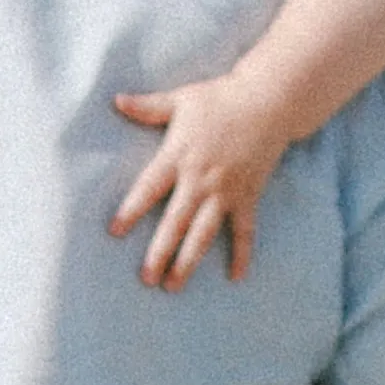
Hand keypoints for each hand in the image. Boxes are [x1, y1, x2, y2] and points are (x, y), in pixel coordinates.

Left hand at [108, 70, 314, 289]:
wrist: (270, 100)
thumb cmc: (221, 98)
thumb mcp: (181, 99)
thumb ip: (148, 107)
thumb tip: (117, 100)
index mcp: (179, 156)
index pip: (148, 188)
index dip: (131, 210)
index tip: (114, 232)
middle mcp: (200, 179)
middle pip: (175, 221)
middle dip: (159, 251)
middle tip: (146, 278)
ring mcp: (225, 191)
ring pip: (204, 233)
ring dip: (189, 261)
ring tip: (174, 286)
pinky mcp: (248, 196)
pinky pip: (244, 231)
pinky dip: (242, 254)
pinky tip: (235, 277)